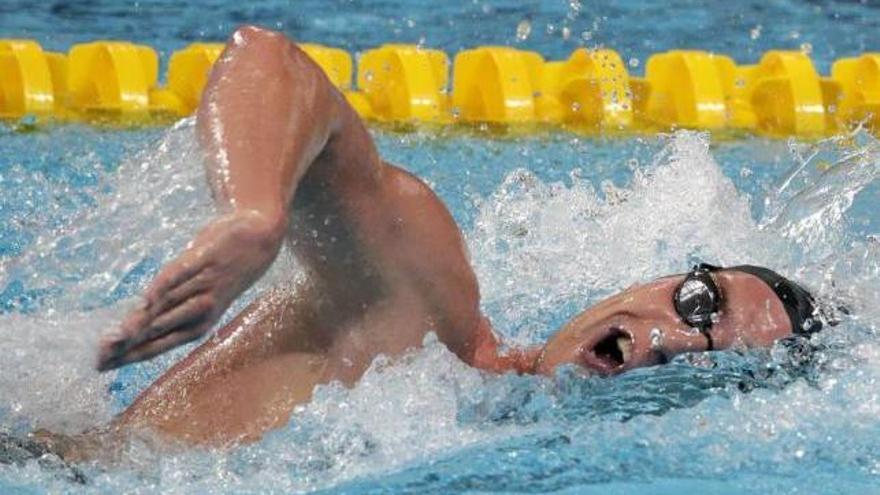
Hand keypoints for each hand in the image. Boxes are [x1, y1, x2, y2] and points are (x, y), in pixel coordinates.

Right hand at [97, 211, 283, 370]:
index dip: (129, 356)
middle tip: (99, 355)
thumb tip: (129, 329)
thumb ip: (166, 312)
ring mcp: (203, 285)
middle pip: (157, 331)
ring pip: (167, 307)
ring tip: (116, 336)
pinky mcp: (205, 259)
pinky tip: (147, 299)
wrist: (258, 239)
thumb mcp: (197, 297)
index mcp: (198, 326)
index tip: (101, 366)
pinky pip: (181, 275)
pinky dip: (164, 286)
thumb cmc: (220, 275)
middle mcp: (201, 310)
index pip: (157, 346)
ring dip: (141, 322)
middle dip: (127, 345)